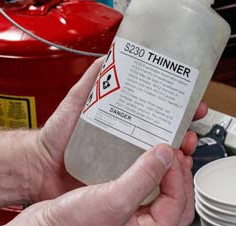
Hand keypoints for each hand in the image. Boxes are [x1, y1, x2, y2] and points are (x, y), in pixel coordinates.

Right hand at [9, 144, 194, 225]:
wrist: (38, 225)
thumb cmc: (68, 224)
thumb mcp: (112, 199)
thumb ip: (143, 177)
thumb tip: (166, 154)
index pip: (178, 203)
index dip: (178, 174)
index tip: (170, 152)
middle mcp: (140, 224)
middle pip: (176, 199)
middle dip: (178, 171)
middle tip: (173, 149)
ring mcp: (129, 215)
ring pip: (161, 192)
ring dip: (166, 169)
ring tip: (164, 149)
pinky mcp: (115, 203)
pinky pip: (141, 186)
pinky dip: (147, 169)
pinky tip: (142, 155)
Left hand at [28, 58, 207, 201]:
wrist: (40, 168)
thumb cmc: (56, 136)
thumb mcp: (75, 102)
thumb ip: (90, 81)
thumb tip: (107, 55)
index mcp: (121, 117)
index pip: (156, 107)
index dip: (177, 103)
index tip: (192, 98)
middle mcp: (127, 136)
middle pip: (166, 129)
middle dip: (186, 124)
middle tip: (195, 120)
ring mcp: (126, 159)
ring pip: (162, 153)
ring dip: (180, 147)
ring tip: (187, 142)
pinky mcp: (122, 178)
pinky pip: (148, 175)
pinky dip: (164, 171)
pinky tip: (173, 166)